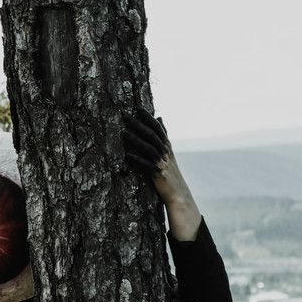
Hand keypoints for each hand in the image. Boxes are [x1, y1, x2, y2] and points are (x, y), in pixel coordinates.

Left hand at [124, 108, 200, 241]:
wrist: (178, 194)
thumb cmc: (170, 172)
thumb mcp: (167, 151)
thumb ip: (162, 135)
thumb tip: (160, 117)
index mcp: (166, 146)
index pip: (158, 127)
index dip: (148, 117)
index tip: (137, 107)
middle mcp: (165, 152)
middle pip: (152, 135)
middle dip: (139, 124)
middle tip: (126, 116)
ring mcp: (162, 163)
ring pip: (148, 147)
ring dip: (135, 139)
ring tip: (123, 132)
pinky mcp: (158, 174)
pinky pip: (147, 165)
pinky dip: (138, 160)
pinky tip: (128, 155)